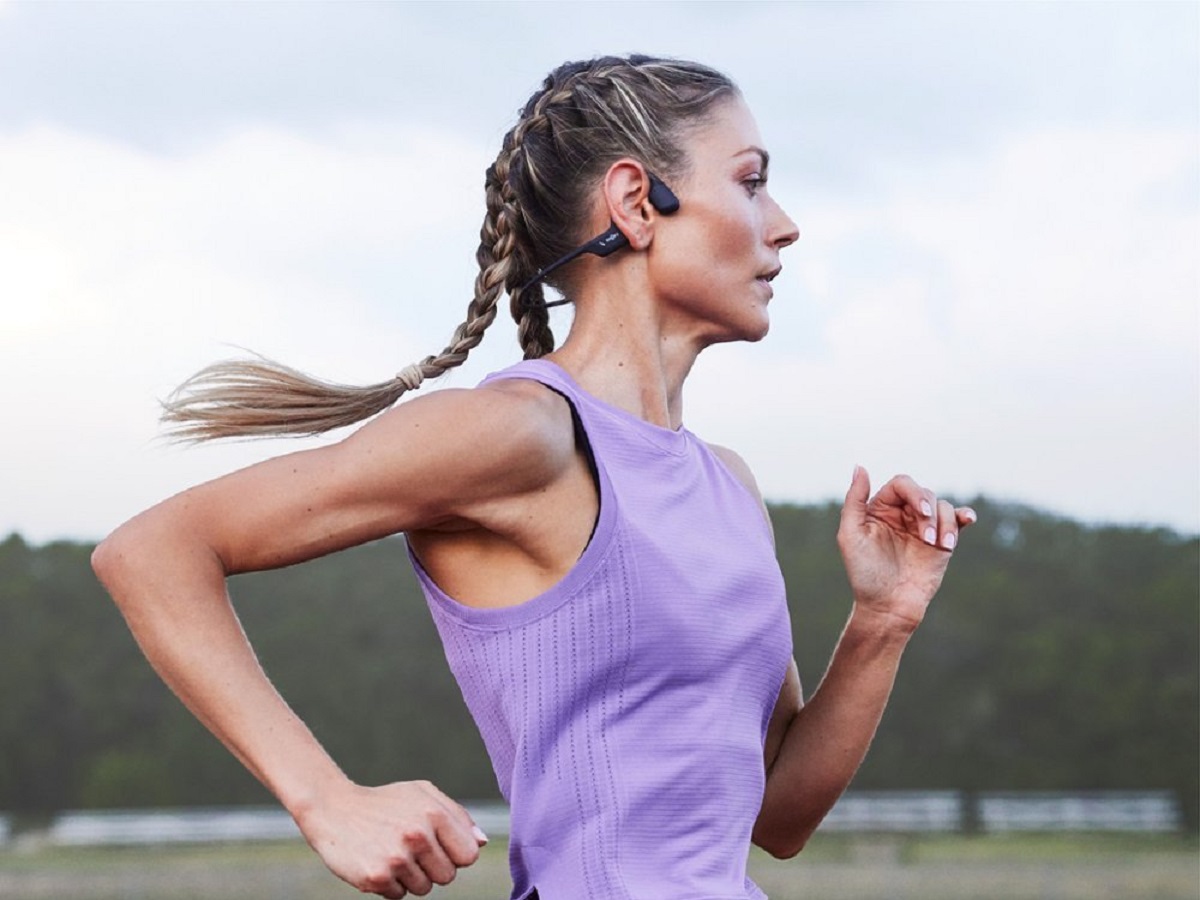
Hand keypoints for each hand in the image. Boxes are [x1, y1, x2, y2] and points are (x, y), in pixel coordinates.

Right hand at [295, 779, 487, 897]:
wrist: (333, 808)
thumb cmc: (384, 802)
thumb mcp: (422, 794)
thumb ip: (457, 816)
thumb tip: (482, 842)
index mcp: (434, 813)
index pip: (468, 855)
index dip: (454, 854)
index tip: (437, 845)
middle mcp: (417, 835)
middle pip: (448, 876)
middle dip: (433, 867)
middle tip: (410, 849)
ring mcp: (396, 858)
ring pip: (424, 889)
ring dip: (411, 877)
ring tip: (392, 853)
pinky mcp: (376, 877)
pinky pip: (399, 896)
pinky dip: (390, 884)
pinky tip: (377, 861)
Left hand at [837, 467, 975, 630]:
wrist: (888, 607)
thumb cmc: (865, 574)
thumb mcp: (850, 536)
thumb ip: (854, 500)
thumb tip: (860, 466)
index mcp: (880, 508)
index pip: (902, 484)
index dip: (914, 493)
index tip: (922, 513)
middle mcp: (902, 514)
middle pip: (925, 493)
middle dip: (930, 511)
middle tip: (926, 538)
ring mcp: (924, 528)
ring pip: (944, 506)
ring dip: (945, 523)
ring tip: (938, 545)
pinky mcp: (942, 543)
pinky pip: (957, 520)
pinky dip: (964, 516)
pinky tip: (968, 519)